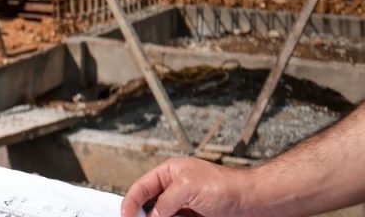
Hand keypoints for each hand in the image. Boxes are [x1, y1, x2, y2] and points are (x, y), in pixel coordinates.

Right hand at [121, 157, 262, 216]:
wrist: (254, 202)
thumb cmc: (226, 186)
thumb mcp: (187, 188)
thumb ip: (164, 202)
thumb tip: (150, 216)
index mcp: (169, 172)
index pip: (141, 188)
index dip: (131, 202)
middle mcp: (175, 188)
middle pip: (149, 205)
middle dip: (143, 215)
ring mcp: (185, 205)